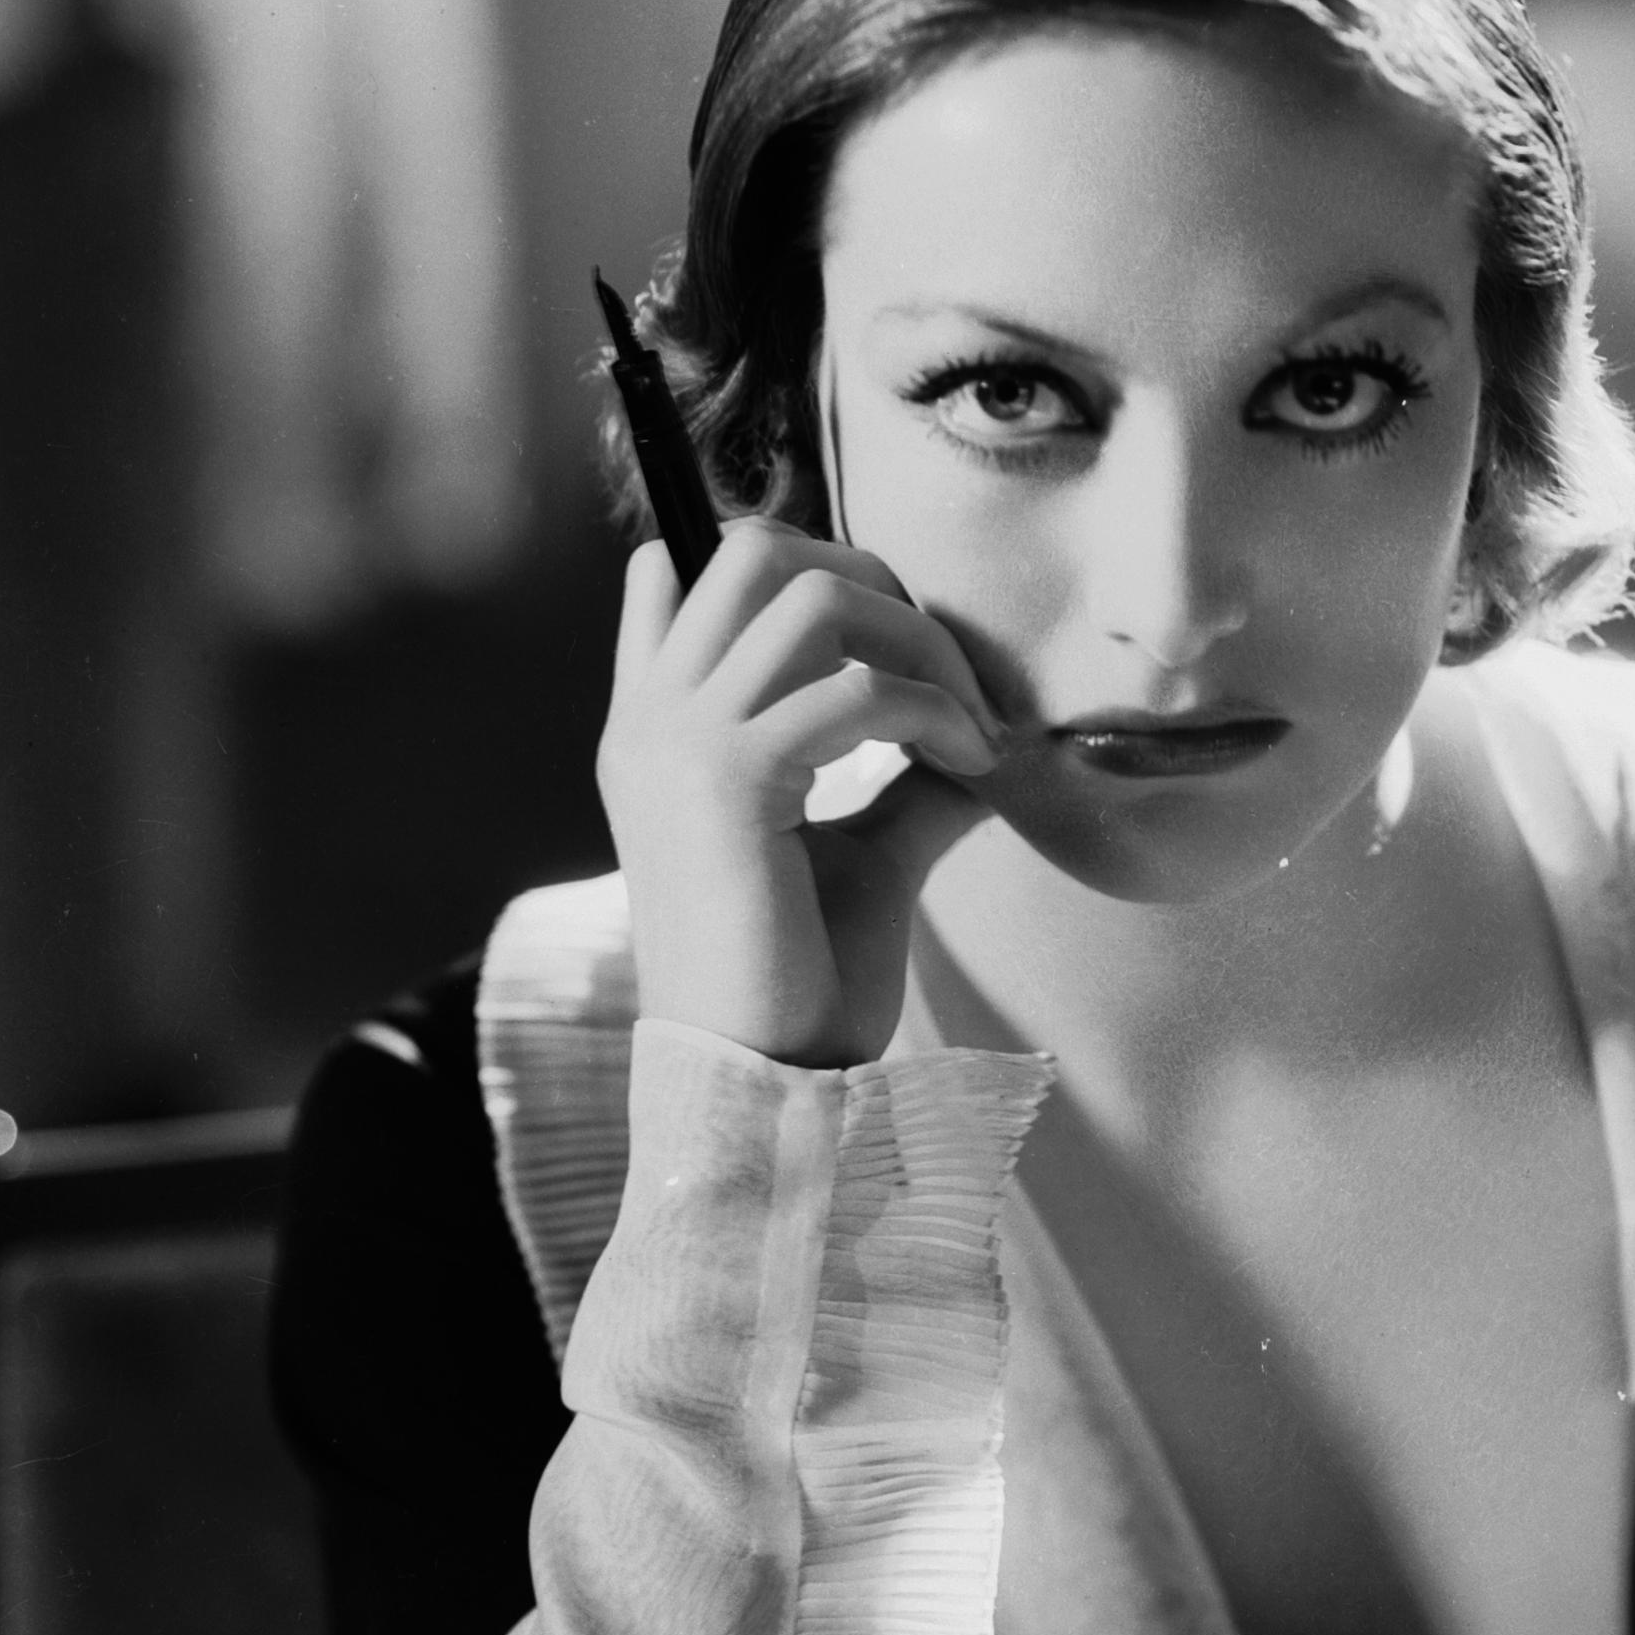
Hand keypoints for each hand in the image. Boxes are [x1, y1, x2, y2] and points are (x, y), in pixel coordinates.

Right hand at [596, 521, 1006, 1065]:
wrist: (761, 1086)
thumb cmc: (799, 984)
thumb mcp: (860, 853)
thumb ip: (905, 780)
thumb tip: (985, 732)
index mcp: (655, 732)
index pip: (674, 575)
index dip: (783, 563)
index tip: (878, 615)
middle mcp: (650, 720)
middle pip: (756, 548)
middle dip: (873, 578)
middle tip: (942, 663)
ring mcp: (676, 742)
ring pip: (811, 594)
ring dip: (919, 640)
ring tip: (973, 722)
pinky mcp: (725, 780)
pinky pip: (856, 689)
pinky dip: (936, 710)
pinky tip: (974, 763)